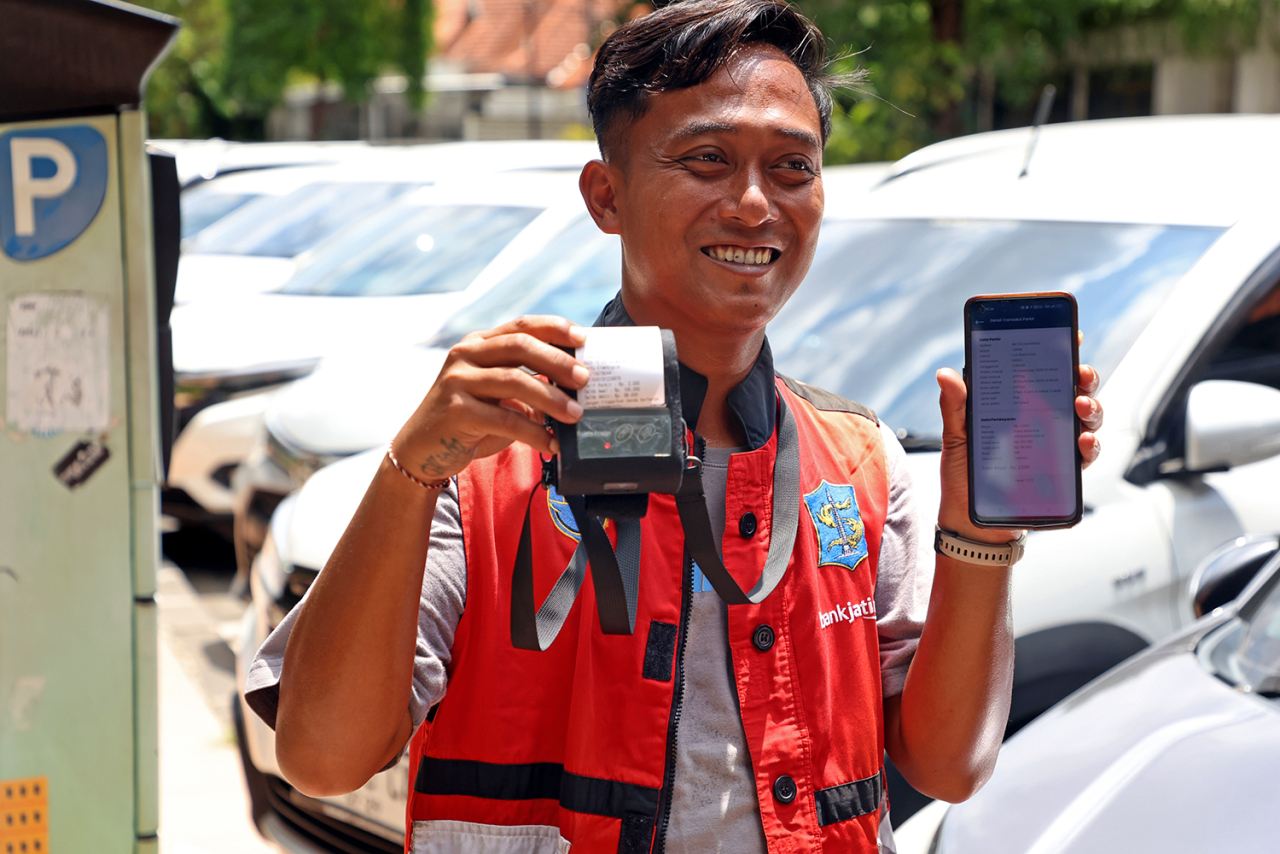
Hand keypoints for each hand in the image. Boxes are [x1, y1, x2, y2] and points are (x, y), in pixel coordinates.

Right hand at [390, 316, 588, 481]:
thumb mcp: (498, 394)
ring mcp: (457, 381)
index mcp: (478, 344)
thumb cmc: (469, 419)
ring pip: (513, 381)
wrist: (422, 448)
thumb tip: (575, 387)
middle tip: (585, 378)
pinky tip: (552, 443)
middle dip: (557, 361)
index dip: (554, 328)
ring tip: (576, 414)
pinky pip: (504, 419)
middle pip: (519, 346)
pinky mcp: (455, 411)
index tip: (582, 338)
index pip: (520, 326)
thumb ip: (528, 383)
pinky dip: (534, 432)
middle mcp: (465, 355)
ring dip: (551, 398)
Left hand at [935, 354, 1103, 543]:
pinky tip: (1083, 440)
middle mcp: (1041, 420)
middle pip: (1073, 389)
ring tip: (1081, 405)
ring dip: (1092, 406)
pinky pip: (1086, 454)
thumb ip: (955, 406)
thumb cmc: (963, 475)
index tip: (1071, 334)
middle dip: (1085, 376)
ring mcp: (1055, 444)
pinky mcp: (1063, 471)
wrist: (972, 521)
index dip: (1060, 350)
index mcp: (1016, 404)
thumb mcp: (956, 437)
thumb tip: (945, 374)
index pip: (1042, 371)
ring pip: (1086, 417)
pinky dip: (1090, 445)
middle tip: (1081, 372)